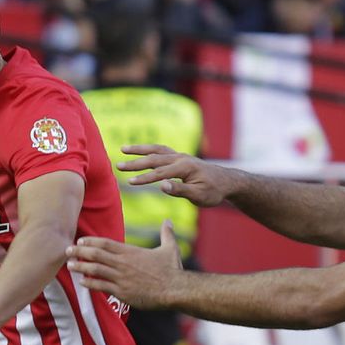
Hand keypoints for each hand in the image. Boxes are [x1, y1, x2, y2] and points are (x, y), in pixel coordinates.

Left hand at [66, 220, 183, 309]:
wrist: (175, 289)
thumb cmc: (172, 270)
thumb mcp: (170, 248)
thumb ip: (166, 234)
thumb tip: (168, 221)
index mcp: (131, 252)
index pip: (105, 243)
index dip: (90, 241)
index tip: (80, 240)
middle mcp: (123, 263)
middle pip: (96, 254)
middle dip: (79, 251)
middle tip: (68, 250)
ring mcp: (121, 278)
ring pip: (95, 270)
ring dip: (80, 267)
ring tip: (69, 265)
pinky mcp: (122, 292)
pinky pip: (101, 287)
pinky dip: (90, 284)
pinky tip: (82, 282)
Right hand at [118, 144, 232, 206]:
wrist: (226, 182)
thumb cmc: (213, 191)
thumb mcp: (198, 195)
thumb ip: (180, 190)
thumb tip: (162, 186)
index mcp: (185, 168)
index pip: (160, 174)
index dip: (144, 178)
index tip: (129, 182)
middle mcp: (181, 158)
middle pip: (154, 158)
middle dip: (135, 162)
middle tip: (118, 165)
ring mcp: (180, 156)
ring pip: (156, 150)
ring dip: (139, 149)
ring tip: (123, 149)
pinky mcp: (180, 157)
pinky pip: (161, 150)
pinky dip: (149, 149)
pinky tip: (140, 151)